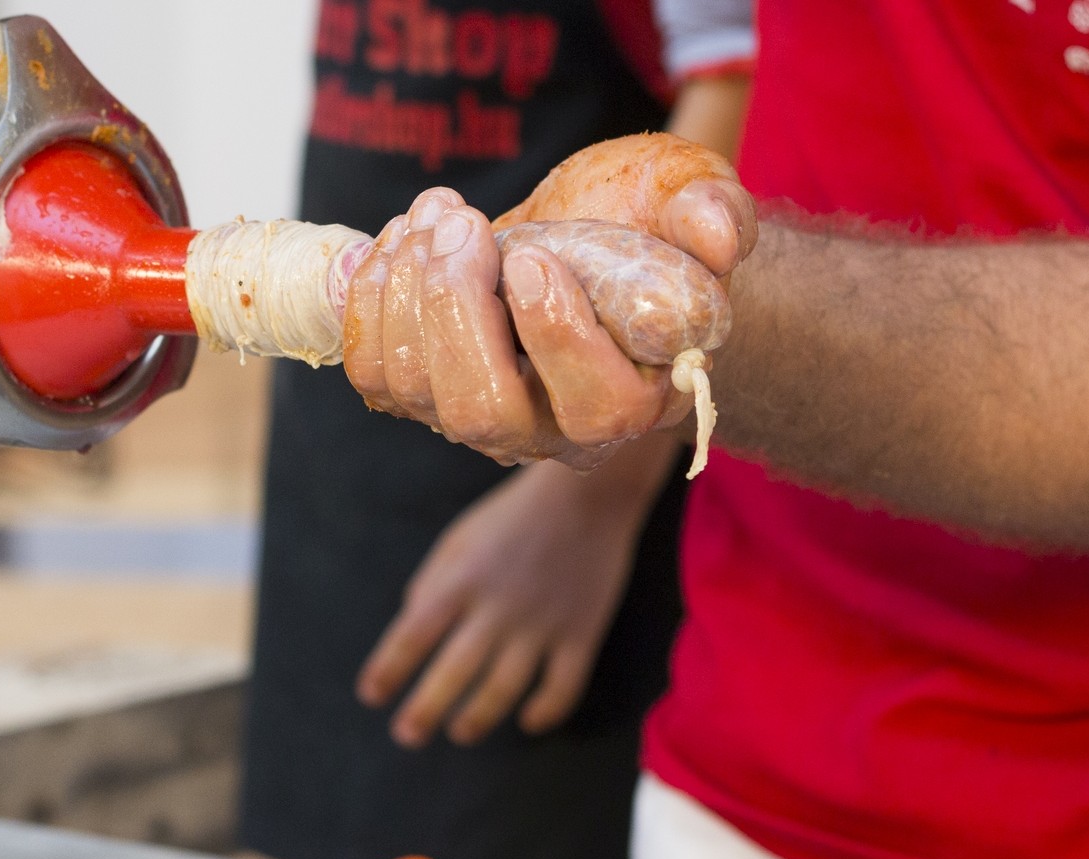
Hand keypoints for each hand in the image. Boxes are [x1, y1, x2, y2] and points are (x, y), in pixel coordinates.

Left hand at [342, 136, 754, 468]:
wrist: (580, 237)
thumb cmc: (640, 226)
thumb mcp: (688, 197)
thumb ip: (714, 211)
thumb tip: (717, 237)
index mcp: (637, 395)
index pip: (597, 407)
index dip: (556, 334)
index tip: (531, 256)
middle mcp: (553, 430)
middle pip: (482, 412)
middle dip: (455, 309)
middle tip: (463, 225)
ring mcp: (480, 419)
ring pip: (415, 390)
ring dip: (407, 288)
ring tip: (437, 214)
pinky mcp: (423, 395)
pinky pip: (373, 371)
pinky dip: (371, 298)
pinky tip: (403, 240)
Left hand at [356, 437, 678, 747]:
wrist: (588, 494)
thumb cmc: (511, 517)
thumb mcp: (458, 540)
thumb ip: (431, 585)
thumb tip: (410, 630)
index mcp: (461, 580)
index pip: (412, 635)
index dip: (388, 669)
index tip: (371, 695)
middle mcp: (497, 607)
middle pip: (453, 672)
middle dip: (424, 709)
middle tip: (407, 735)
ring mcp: (542, 623)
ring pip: (504, 689)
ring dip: (477, 718)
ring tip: (459, 732)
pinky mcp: (582, 633)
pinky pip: (563, 687)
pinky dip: (545, 711)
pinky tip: (527, 721)